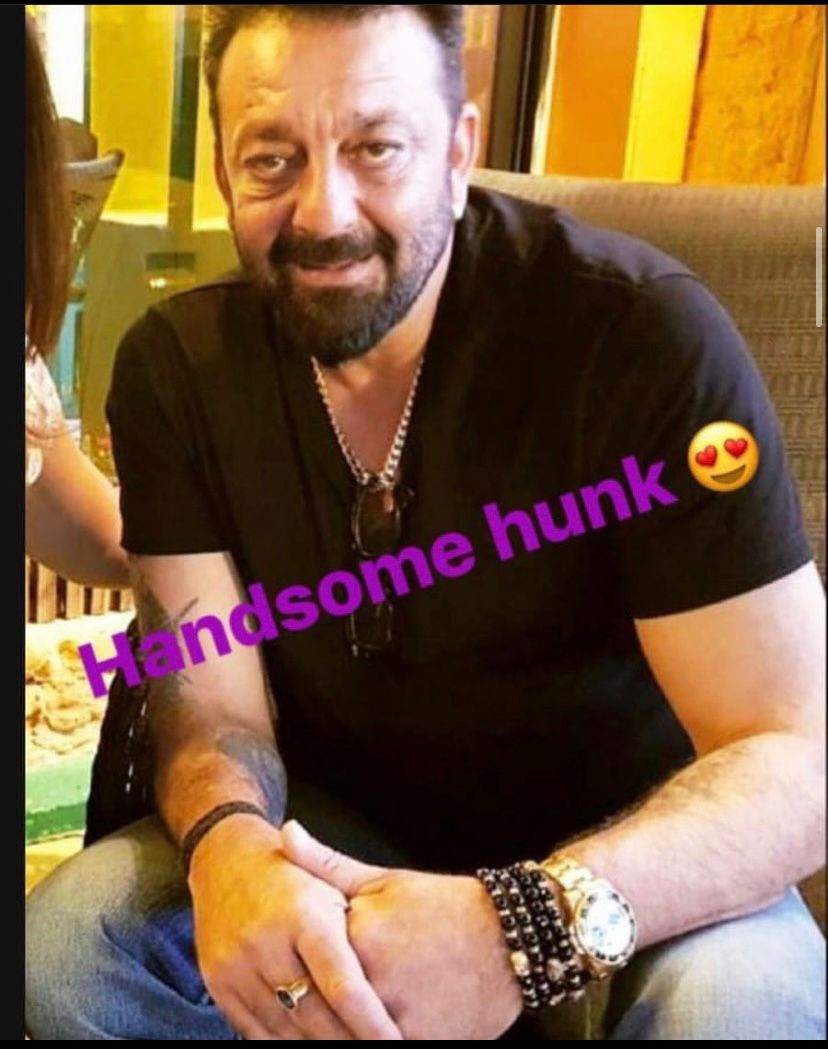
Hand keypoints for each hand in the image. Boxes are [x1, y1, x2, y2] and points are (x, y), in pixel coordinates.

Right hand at [187, 813, 402, 1039]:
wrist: (226, 860)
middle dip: (351, 1040)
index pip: (343, 986)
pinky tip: (313, 1045)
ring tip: (352, 1046)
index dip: (373, 1024)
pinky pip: (257, 1033)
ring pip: (286, 1032)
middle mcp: (265, 941)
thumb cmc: (294, 876)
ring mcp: (236, 966)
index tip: (396, 1041)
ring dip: (321, 1047)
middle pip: (315, 1017)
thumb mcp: (330, 883)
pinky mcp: (219, 985)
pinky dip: (288, 1045)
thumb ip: (362, 926)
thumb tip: (403, 978)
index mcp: (303, 913)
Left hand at [281, 819, 523, 1039]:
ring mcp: (397, 1017)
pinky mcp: (418, 1043)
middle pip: (320, 1002)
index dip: (293, 965)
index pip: (303, 958)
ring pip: (344, 1033)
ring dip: (334, 1029)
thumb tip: (286, 832)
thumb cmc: (444, 906)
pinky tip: (363, 1029)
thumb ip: (327, 865)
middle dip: (306, 1007)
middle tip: (297, 1005)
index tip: (283, 968)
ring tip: (332, 1016)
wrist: (512, 941)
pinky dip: (365, 1039)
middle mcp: (374, 978)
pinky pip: (375, 1046)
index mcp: (358, 933)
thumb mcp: (384, 880)